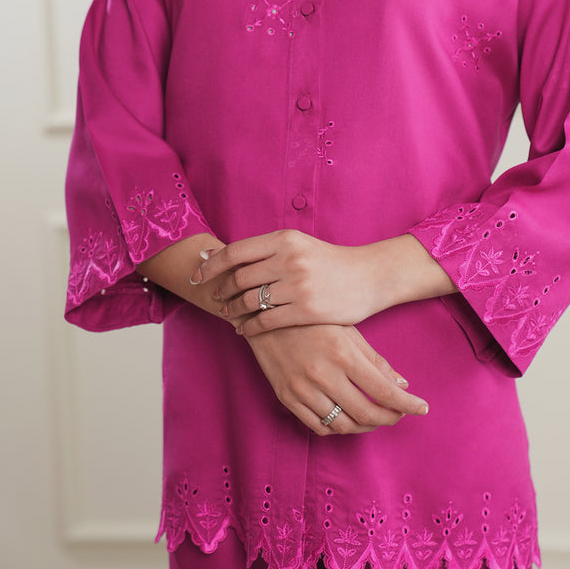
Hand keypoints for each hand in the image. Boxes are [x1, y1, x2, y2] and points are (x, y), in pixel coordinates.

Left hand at [197, 229, 454, 334]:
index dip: (212, 264)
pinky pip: (266, 321)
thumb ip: (268, 250)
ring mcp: (298, 286)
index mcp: (285, 239)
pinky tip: (245, 329)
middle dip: (221, 290)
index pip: (236, 251)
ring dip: (233, 310)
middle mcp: (289, 259)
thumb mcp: (300, 244)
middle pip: (239, 278)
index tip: (199, 275)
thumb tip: (228, 257)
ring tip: (228, 315)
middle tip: (214, 298)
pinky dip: (250, 326)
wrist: (370, 277)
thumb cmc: (331, 261)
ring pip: (250, 300)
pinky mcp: (307, 310)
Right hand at [246, 324, 428, 434]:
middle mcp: (322, 374)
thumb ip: (374, 359)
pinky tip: (347, 418)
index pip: (384, 391)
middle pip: (366, 413)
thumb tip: (401, 385)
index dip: (407, 405)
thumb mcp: (346, 328)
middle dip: (390, 418)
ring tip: (376, 417)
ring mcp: (302, 388)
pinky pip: (318, 426)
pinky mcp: (286, 396)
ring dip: (365, 425)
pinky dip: (337, 428)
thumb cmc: (311, 316)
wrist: (263, 313)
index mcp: (342, 353)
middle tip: (400, 414)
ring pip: (343, 424)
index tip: (422, 408)